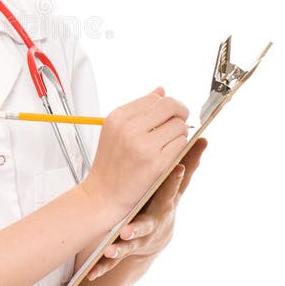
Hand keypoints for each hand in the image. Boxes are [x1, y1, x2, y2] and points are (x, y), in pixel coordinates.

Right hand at [82, 86, 189, 221]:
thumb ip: (140, 110)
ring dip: (180, 133)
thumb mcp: (117, 130)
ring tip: (169, 143)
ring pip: (179, 125)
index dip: (166, 106)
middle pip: (170, 106)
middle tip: (178, 124)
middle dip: (180, 113)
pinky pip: (181, 143)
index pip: (155, 98)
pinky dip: (181, 147)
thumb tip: (161, 90)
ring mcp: (143, 145)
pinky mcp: (156, 162)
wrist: (103, 195)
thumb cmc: (111, 163)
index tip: (166, 117)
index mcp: (118, 116)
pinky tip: (170, 154)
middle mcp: (129, 128)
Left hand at [87, 137, 207, 280]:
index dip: (175, 178)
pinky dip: (102, 266)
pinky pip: (112, 261)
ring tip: (108, 249)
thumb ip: (188, 164)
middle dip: (139, 225)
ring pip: (128, 245)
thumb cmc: (165, 204)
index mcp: (163, 205)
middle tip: (128, 227)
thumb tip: (203, 138)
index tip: (178, 166)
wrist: (156, 238)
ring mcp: (138, 239)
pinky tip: (91, 273)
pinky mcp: (124, 250)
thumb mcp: (177, 188)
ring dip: (119, 248)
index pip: (169, 189)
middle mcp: (152, 223)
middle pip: (146, 224)